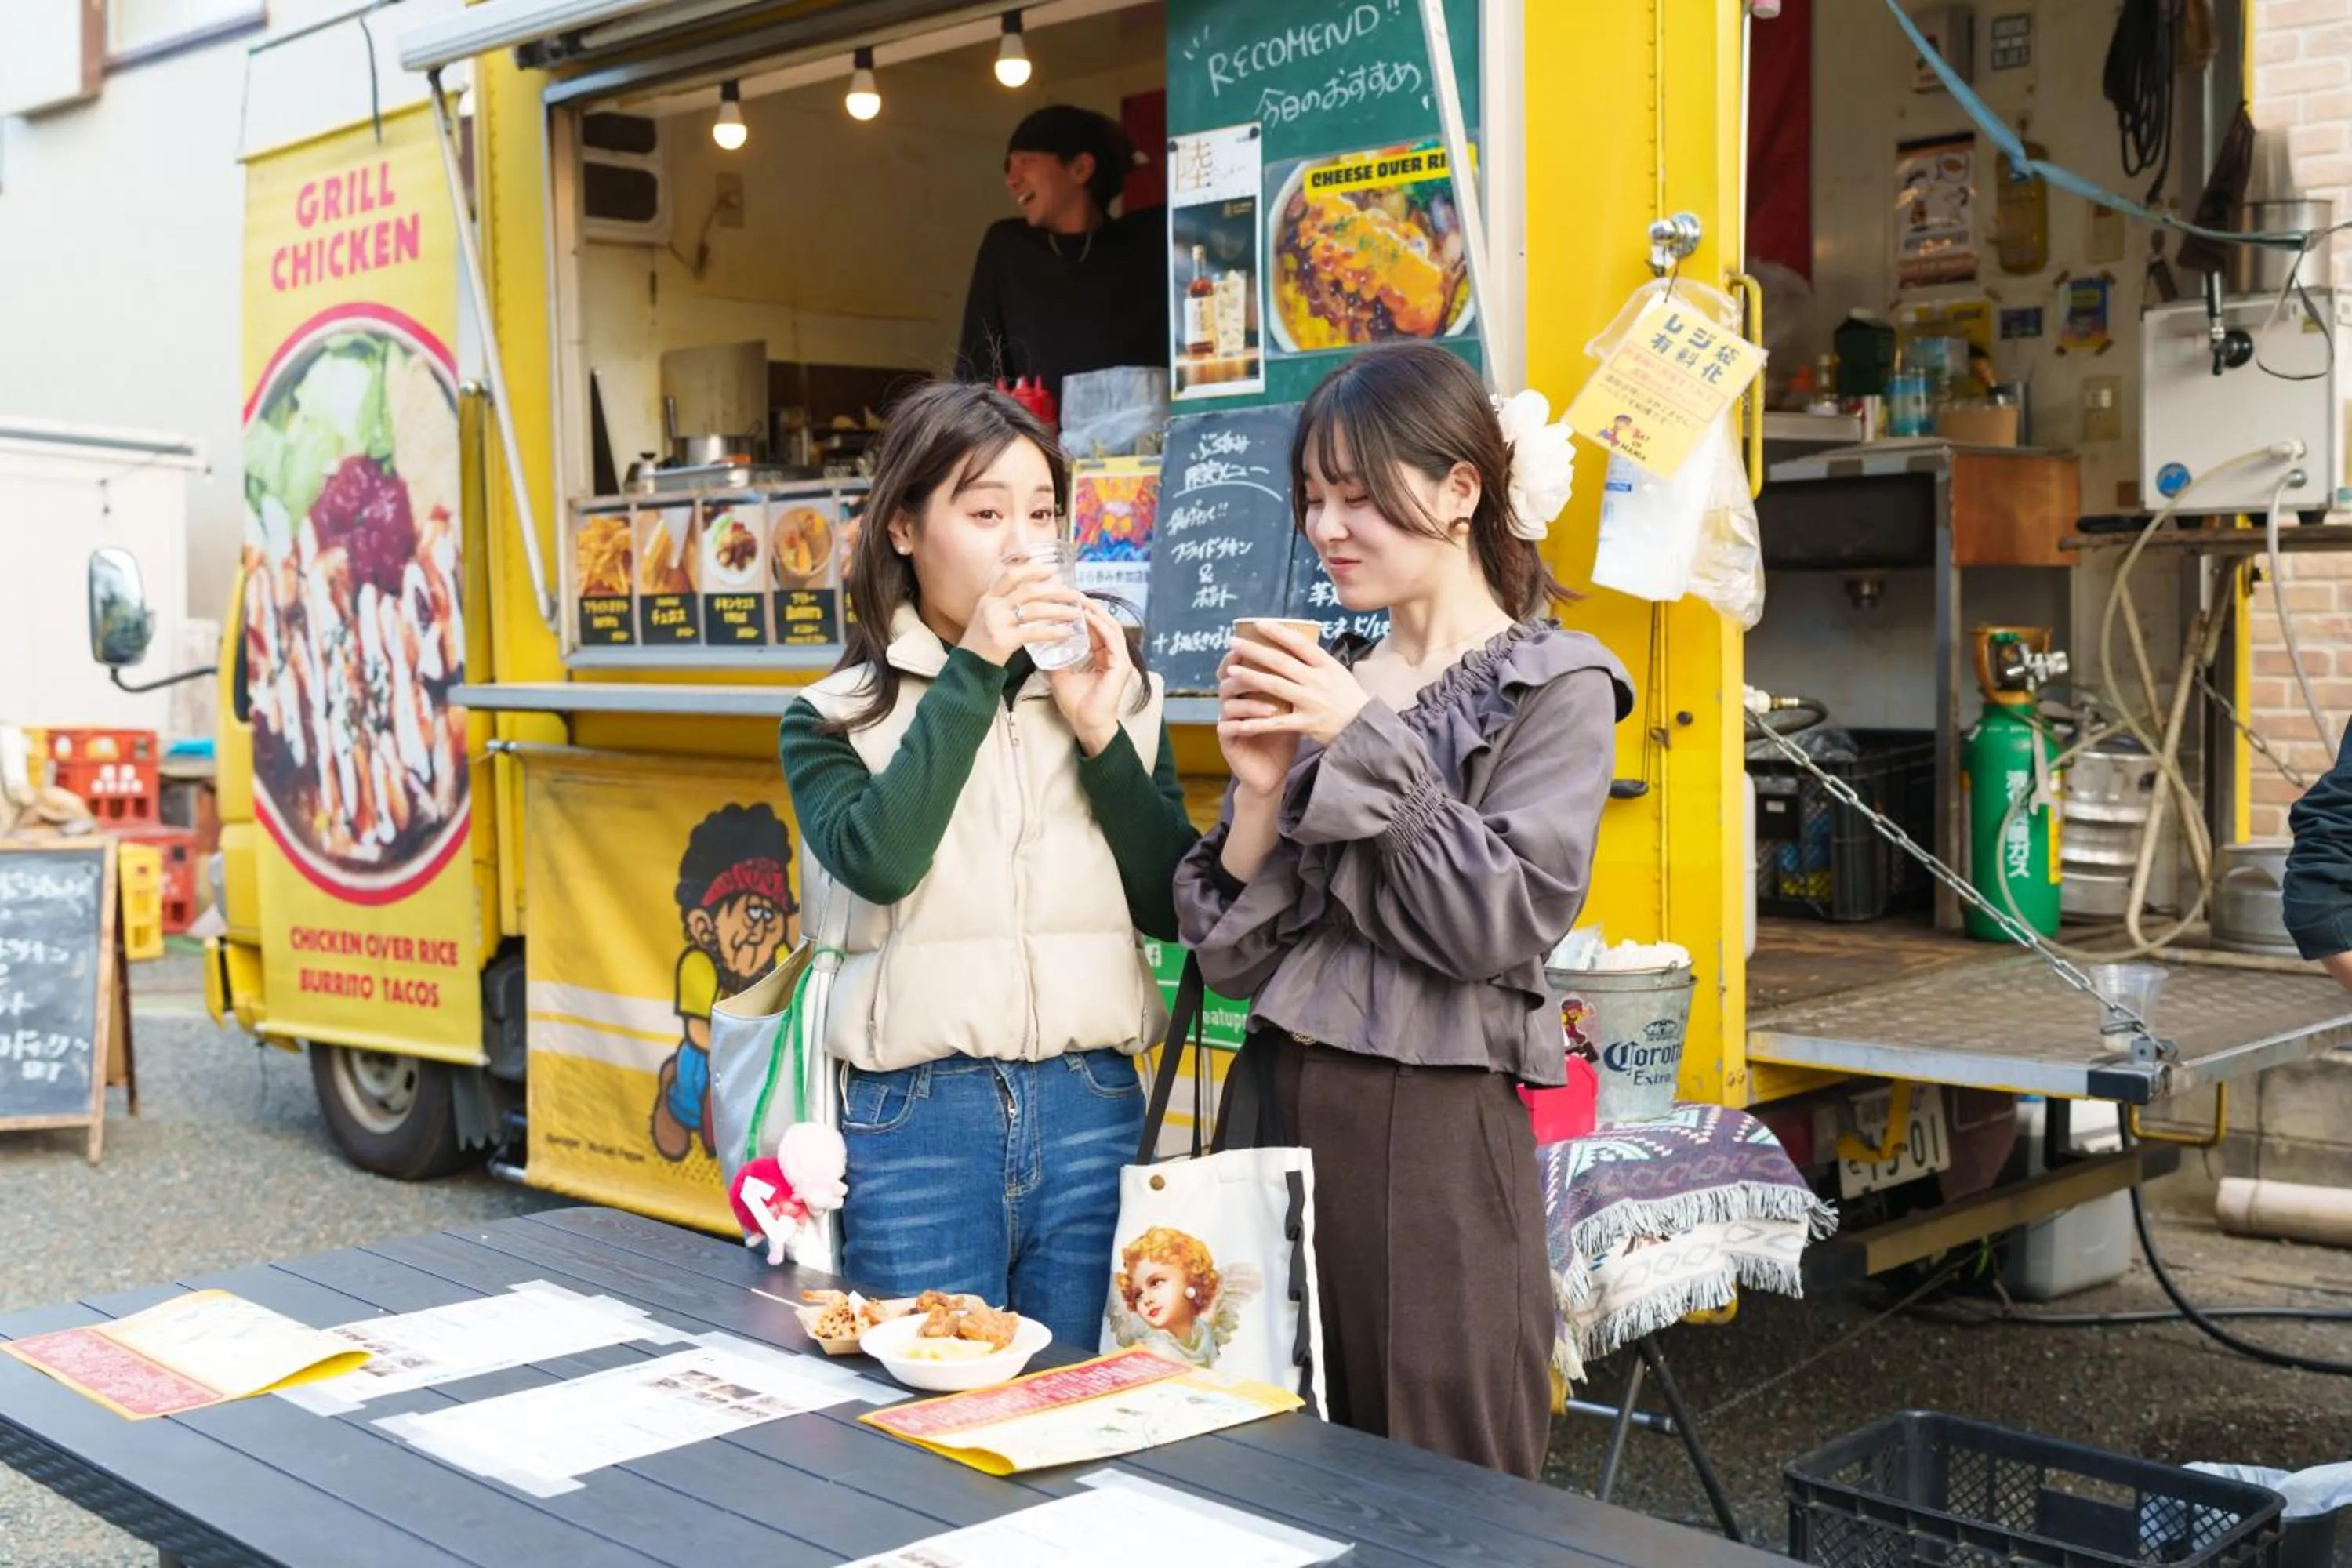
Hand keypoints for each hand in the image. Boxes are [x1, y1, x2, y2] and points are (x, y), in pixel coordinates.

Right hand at [959, 558, 1085, 666]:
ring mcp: (997, 622)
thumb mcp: (988, 616)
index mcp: (988, 597)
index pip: (1011, 575)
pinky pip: (1033, 633)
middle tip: (1073, 594)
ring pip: (1034, 610)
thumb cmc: (981, 643)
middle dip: (1054, 591)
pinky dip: (1052, 632)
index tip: (1053, 569)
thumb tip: (1034, 596)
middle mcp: (992, 606)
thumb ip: (1005, 604)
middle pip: (1028, 591)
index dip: (1033, 570)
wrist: (967, 668)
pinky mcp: (1003, 640)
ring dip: (1058, 610)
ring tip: (1075, 614)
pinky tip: (1065, 633)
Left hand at [1046, 601, 1136, 754]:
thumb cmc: (1077, 705)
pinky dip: (1099, 625)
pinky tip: (1086, 615)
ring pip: (1109, 626)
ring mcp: (1120, 659)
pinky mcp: (1121, 665)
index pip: (1095, 628)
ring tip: (1078, 598)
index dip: (1082, 612)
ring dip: (1094, 611)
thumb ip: (1055, 659)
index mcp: (1103, 656)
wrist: (1087, 725)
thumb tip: (1039, 644)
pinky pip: (1112, 638)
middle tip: (1071, 592)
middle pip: (1103, 622)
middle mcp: (1114, 655)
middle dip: (1088, 606)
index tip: (1066, 599)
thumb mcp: (1060, 675)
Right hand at [1214, 640, 1300, 797]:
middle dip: (1241, 670)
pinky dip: (1243, 723)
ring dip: (1250, 701)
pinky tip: (1258, 724)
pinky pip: (1227, 726)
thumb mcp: (1291, 706)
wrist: (1276, 771)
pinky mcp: (1226, 740)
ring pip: (1228, 702)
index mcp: (1247, 689)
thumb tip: (1314, 656)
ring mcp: (1227, 720)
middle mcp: (1233, 701)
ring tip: (1272, 707)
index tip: (1257, 645)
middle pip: (1228, 678)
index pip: (1238, 664)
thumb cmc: (1285, 735)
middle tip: (1253, 666)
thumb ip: (1294, 684)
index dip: (1243, 654)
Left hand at [1221, 623, 1368, 747]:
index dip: (1278, 632)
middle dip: (1255, 651)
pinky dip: (1257, 722)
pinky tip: (1239, 720)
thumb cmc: (1348, 698)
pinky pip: (1277, 722)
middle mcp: (1318, 681)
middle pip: (1281, 662)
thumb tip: (1292, 641)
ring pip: (1275, 686)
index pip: (1300, 643)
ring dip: (1251, 677)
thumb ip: (1316, 660)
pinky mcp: (1307, 724)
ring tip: (1232, 670)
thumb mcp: (1338, 672)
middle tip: (1234, 643)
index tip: (1258, 623)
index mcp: (1327, 665)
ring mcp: (1311, 702)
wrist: (1364, 729)